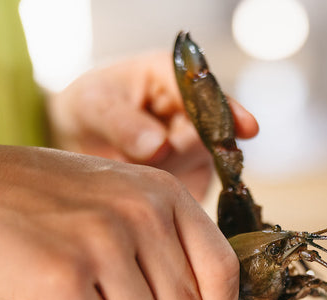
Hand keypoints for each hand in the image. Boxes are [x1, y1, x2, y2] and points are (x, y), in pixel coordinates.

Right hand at [0, 134, 238, 299]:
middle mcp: (144, 214)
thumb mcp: (122, 196)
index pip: (222, 269)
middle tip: (106, 289)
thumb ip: (168, 241)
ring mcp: (106, 243)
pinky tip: (54, 294)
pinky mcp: (66, 277)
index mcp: (167, 193)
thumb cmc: (44, 200)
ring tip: (78, 283)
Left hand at [46, 51, 258, 200]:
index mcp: (173, 77)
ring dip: (168, 173)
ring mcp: (199, 146)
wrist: (77, 140)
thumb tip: (160, 147)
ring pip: (199, 166)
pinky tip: (150, 190)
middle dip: (175, 151)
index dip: (229, 110)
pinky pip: (194, 192)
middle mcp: (195, 111)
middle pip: (207, 135)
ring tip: (132, 165)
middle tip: (138, 156)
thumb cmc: (88, 109)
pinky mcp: (195, 177)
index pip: (209, 92)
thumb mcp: (93, 107)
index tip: (248, 128)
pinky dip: (173, 197)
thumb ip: (123, 124)